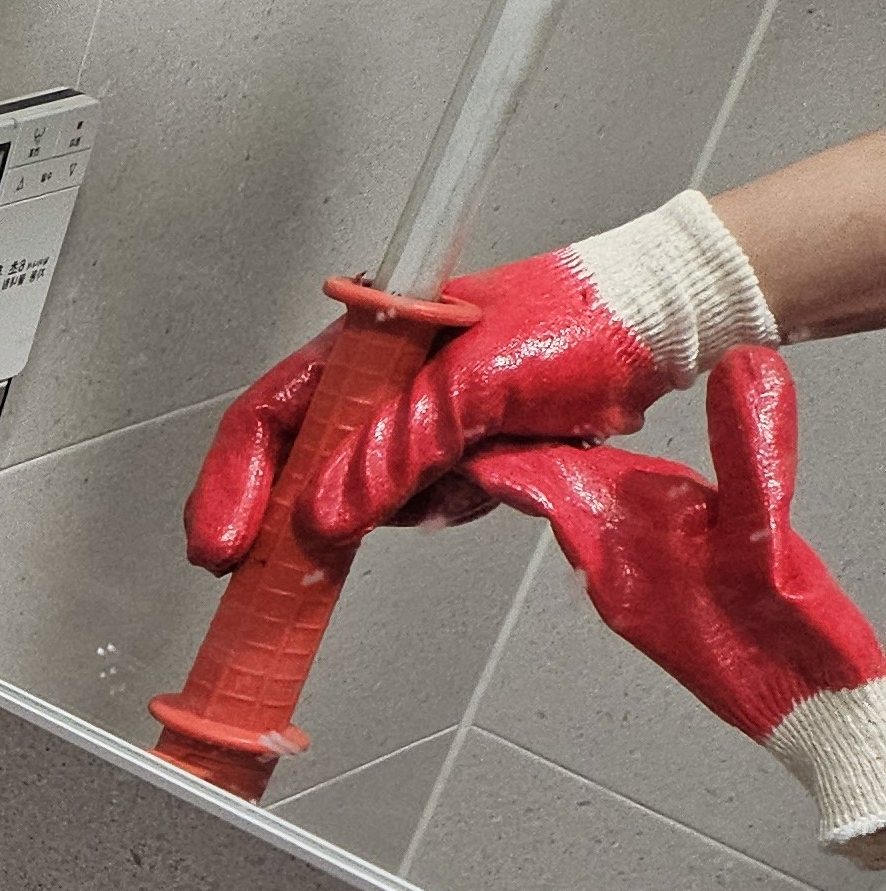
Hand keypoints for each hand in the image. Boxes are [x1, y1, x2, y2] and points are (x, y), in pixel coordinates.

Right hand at [187, 191, 777, 567]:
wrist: (667, 324)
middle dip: (318, 515)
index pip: (266, 416)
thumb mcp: (482, 383)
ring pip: (367, 498)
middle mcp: (378, 380)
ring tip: (477, 475)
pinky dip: (454, 504)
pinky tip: (498, 475)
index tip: (224, 549)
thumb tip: (320, 520)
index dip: (232, 485)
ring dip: (410, 506)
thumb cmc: (585, 319)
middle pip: (303, 467)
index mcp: (368, 341)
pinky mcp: (453, 450)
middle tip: (302, 571)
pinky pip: (423, 504)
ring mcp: (415, 419)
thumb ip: (398, 450)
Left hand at [468, 351, 885, 862]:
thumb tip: (741, 368)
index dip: (515, 445)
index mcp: (627, 548)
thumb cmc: (779, 639)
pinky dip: (602, 502)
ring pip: (583, 516)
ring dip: (560, 476)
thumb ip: (751, 450)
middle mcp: (616, 569)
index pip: (550, 485)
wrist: (804, 710)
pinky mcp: (659, 597)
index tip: (474, 413)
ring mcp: (635, 585)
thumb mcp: (768, 532)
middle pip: (556, 496)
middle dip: (525, 452)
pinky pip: (615, 536)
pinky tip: (613, 489)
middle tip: (492, 408)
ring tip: (535, 434)